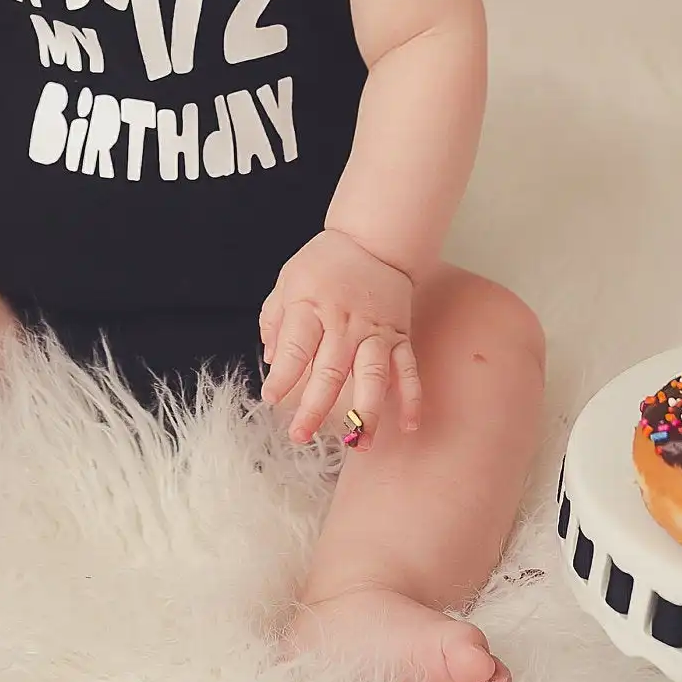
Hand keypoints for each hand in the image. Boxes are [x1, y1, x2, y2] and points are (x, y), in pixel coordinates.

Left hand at [258, 228, 421, 447]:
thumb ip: (275, 319)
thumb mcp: (288, 280)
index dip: (282, 377)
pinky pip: (408, 370)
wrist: (374, 239)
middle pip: (331, 370)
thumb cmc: (326, 262)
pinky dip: (411, 397)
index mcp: (312, 307)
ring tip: (357, 443)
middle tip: (300, 435)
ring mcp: (376, 332)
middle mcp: (345, 323)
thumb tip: (272, 360)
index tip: (271, 399)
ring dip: (365, 412)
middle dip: (315, 407)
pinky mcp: (399, 337)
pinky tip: (408, 425)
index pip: (296, 348)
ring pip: (373, 377)